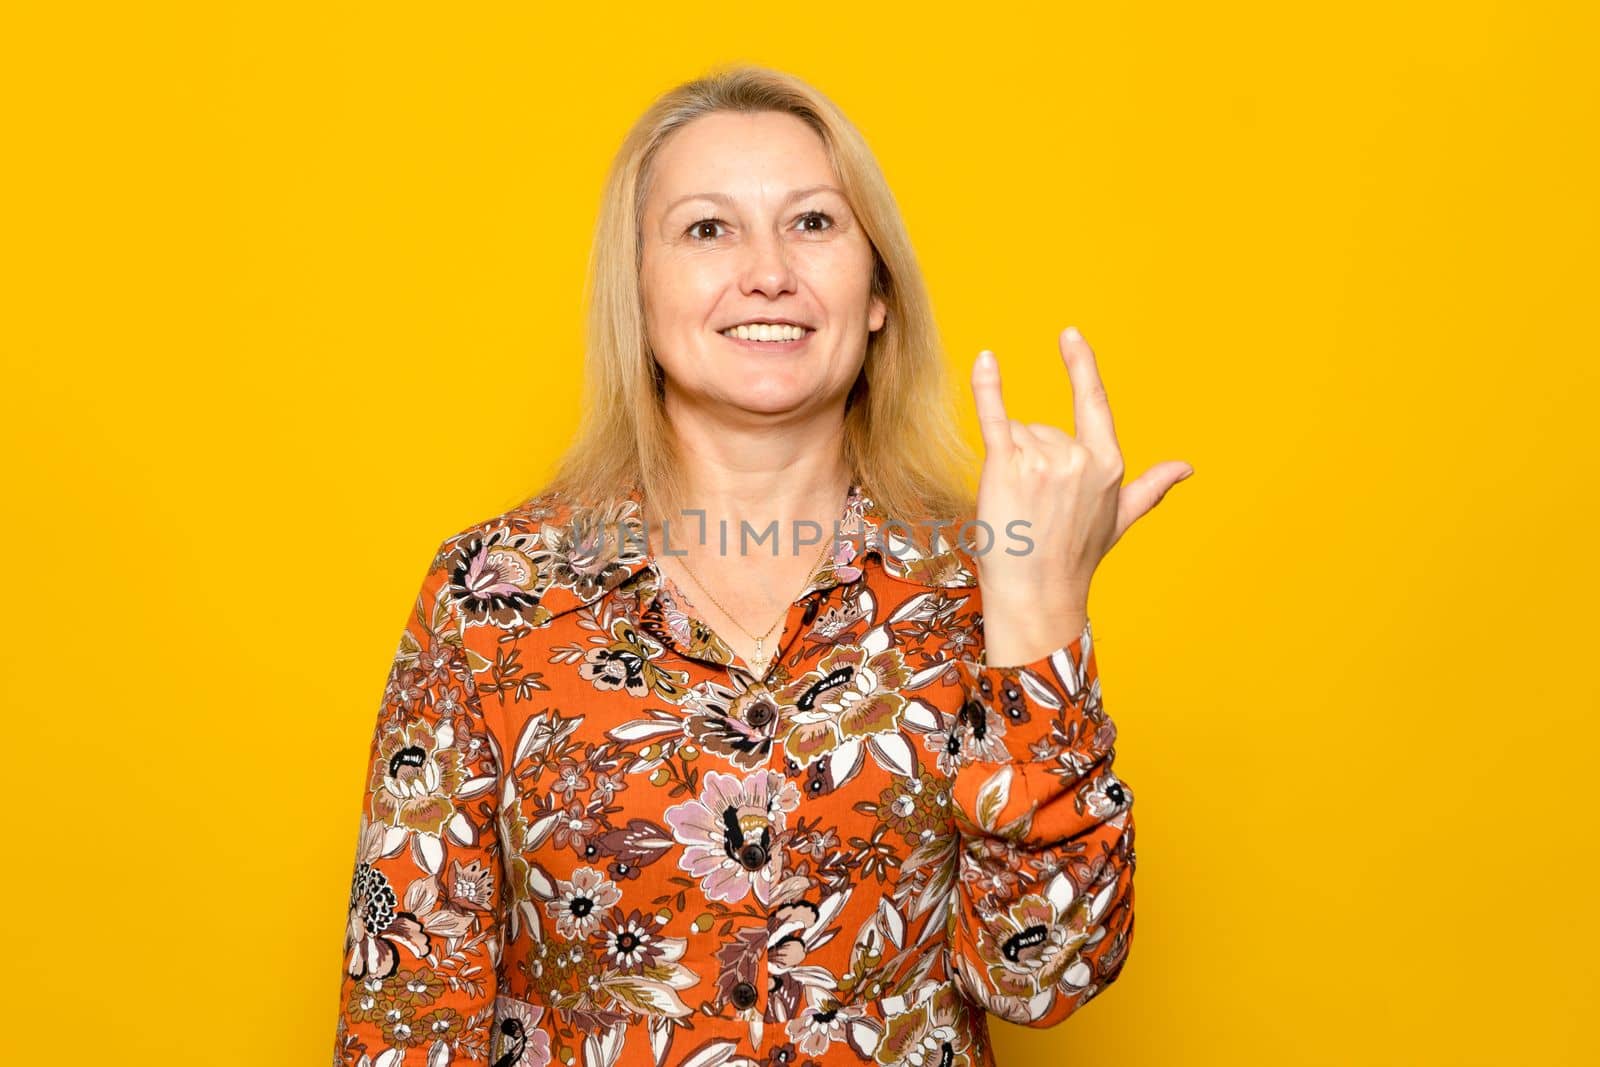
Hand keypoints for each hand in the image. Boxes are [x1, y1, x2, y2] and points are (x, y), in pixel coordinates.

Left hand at [968, 326, 1193, 665]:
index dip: (1081, 366)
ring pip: (1016, 435)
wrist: (1038, 595)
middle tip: (1033, 509)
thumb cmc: (1074, 559)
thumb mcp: (1119, 520)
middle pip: (1041, 429)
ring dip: (1010, 466)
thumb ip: (1150, 487)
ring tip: (1018, 509)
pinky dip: (988, 389)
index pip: (1093, 403)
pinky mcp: (1007, 467)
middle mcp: (1079, 457)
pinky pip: (995, 417)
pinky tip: (986, 360)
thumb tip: (1187, 468)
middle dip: (1030, 461)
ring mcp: (1043, 460)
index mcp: (1107, 464)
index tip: (1070, 334)